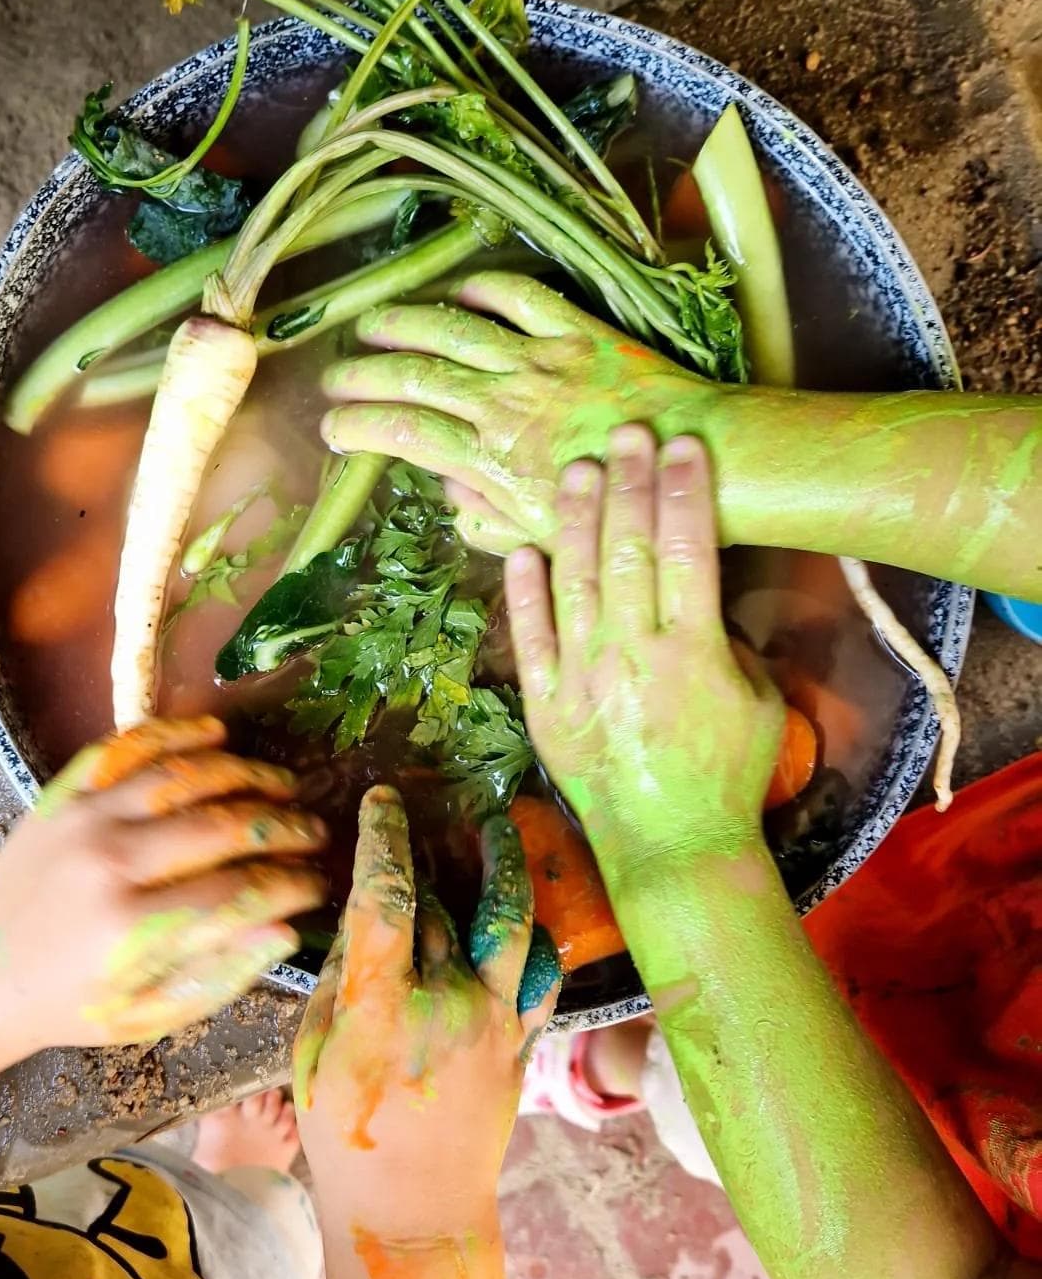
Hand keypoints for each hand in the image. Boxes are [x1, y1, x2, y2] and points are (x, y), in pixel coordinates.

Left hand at [0, 716, 326, 1062]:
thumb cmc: (71, 1004)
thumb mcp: (147, 1014)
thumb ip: (217, 974)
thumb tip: (285, 929)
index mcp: (129, 930)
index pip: (236, 893)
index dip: (289, 884)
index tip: (317, 883)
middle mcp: (107, 866)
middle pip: (219, 827)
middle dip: (281, 828)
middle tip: (313, 832)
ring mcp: (82, 821)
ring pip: (182, 777)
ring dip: (244, 774)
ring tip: (282, 785)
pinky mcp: (62, 795)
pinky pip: (126, 749)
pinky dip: (175, 735)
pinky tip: (217, 737)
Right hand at [292, 785, 558, 1242]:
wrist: (415, 1210)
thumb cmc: (347, 1138)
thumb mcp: (311, 1057)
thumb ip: (338, 983)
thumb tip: (358, 920)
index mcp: (382, 1009)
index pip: (386, 900)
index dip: (384, 841)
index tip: (384, 803)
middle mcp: (446, 1005)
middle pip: (441, 905)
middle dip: (431, 850)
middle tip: (426, 810)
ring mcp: (494, 1022)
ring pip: (508, 924)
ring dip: (505, 868)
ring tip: (499, 827)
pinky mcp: (523, 1042)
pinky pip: (540, 974)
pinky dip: (533, 934)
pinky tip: (524, 907)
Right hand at [319, 271, 717, 551]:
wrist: (698, 462)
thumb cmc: (622, 513)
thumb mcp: (543, 537)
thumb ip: (486, 519)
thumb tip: (451, 491)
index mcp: (490, 458)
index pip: (399, 434)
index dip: (355, 428)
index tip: (332, 430)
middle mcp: (503, 401)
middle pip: (411, 375)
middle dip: (362, 374)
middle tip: (334, 377)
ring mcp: (538, 359)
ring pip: (451, 328)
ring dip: (402, 323)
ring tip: (370, 325)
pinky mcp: (577, 331)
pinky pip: (519, 296)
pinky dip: (482, 288)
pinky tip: (457, 291)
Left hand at [505, 428, 782, 877]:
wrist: (672, 845)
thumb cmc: (727, 776)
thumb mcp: (758, 701)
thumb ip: (729, 641)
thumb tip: (702, 594)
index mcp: (692, 653)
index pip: (687, 551)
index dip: (684, 491)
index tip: (682, 445)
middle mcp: (631, 656)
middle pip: (626, 552)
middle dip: (627, 484)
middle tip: (625, 432)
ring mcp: (581, 679)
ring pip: (572, 582)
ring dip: (573, 519)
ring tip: (575, 467)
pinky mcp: (544, 705)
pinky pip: (528, 638)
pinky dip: (523, 591)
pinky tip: (521, 548)